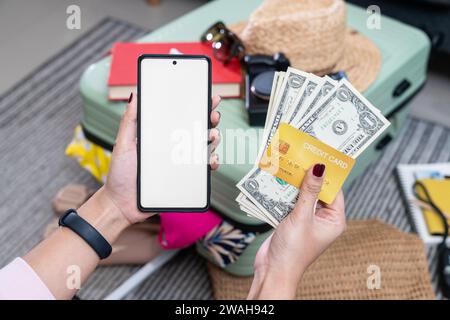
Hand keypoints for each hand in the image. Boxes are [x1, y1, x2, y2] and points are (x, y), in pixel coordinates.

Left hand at [100, 93, 221, 224]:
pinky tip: (211, 160)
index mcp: (160, 136)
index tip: (206, 96)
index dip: (195, 106)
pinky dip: (212, 163)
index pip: (180, 116)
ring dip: (213, 139)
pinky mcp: (184, 179)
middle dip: (210, 119)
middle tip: (212, 114)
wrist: (121, 204)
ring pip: (204, 147)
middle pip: (197, 129)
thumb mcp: (123, 144)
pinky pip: (203, 170)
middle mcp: (173, 147)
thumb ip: (130, 121)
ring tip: (212, 136)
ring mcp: (180, 163)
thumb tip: (136, 96)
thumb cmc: (120, 174)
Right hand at [249, 164, 345, 298]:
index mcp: (334, 220)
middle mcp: (322, 218)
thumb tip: (319, 168)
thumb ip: (309, 192)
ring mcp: (306, 219)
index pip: (334, 190)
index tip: (320, 154)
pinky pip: (290, 201)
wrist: (273, 270)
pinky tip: (278, 180)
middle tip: (301, 155)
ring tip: (288, 164)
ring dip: (295, 183)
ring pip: (302, 194)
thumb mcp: (302, 217)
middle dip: (308, 175)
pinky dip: (284, 192)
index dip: (328, 173)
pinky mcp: (292, 220)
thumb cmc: (293, 251)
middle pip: (318, 190)